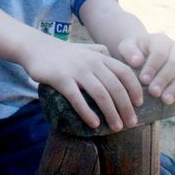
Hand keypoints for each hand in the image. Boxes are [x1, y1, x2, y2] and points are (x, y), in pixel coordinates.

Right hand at [21, 37, 142, 131]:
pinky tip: (93, 123)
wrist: (35, 48)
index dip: (134, 89)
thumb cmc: (61, 51)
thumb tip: (112, 56)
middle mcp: (91, 62)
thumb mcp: (83, 47)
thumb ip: (98, 51)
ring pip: (100, 94)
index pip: (125, 72)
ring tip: (115, 127)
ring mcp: (76, 70)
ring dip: (111, 113)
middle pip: (115, 87)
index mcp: (99, 56)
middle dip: (126, 108)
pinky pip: (77, 98)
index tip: (139, 104)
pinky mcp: (61, 79)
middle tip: (130, 123)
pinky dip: (87, 112)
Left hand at [117, 32, 174, 104]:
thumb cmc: (133, 51)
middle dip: (164, 79)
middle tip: (154, 92)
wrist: (141, 54)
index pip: (160, 53)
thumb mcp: (126, 47)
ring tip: (165, 100)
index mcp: (161, 41)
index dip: (153, 67)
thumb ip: (129, 51)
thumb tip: (137, 61)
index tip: (143, 80)